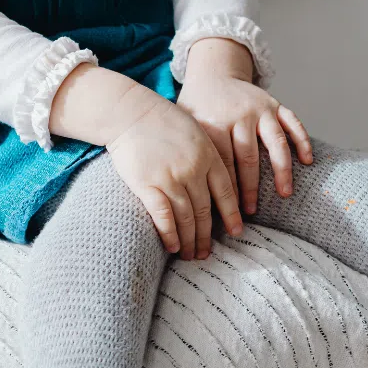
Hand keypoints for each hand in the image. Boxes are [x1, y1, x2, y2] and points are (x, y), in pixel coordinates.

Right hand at [106, 94, 241, 259]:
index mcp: (209, 156)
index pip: (226, 192)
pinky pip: (163, 215)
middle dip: (207, 235)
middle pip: (206, 210)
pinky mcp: (148, 185)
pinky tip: (173, 246)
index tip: (236, 232)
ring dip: (189, 240)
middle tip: (207, 253)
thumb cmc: (163, 121)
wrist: (131, 112)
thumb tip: (217, 182)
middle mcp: (193, 170)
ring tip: (190, 255)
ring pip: (186, 217)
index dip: (232, 215)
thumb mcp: (196, 132)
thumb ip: (209, 156)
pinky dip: (169, 233)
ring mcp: (171, 178)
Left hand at [177, 38, 312, 214]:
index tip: (229, 212)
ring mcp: (260, 108)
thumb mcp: (184, 125)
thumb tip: (183, 193)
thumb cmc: (196, 107)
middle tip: (251, 212)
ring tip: (285, 193)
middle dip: (250, 188)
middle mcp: (239, 115)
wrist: (212, 73)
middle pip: (248, 158)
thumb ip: (188, 152)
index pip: (223, 164)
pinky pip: (293, 122)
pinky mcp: (275, 103)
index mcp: (214, 123)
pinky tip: (307, 161)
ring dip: (281, 170)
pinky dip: (302, 140)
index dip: (227, 190)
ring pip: (275, 142)